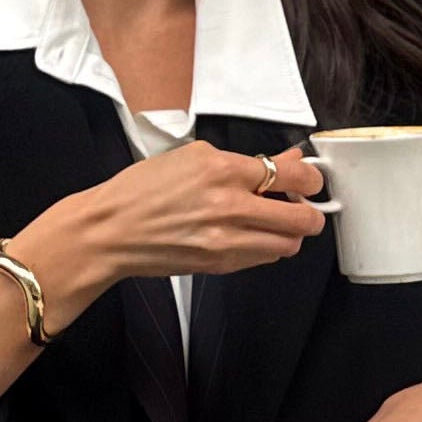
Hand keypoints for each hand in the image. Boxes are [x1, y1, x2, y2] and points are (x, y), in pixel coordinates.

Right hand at [48, 140, 325, 294]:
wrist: (111, 230)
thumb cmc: (142, 191)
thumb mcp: (193, 158)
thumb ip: (244, 162)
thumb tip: (286, 162)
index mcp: (221, 169)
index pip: (291, 176)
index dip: (310, 180)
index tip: (310, 181)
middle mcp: (228, 205)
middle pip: (300, 218)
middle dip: (310, 213)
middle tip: (303, 208)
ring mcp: (225, 239)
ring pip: (286, 244)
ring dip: (289, 235)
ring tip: (275, 224)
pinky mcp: (219, 263)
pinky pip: (261, 258)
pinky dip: (264, 247)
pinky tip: (249, 236)